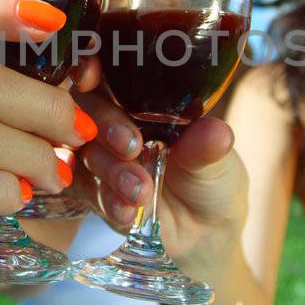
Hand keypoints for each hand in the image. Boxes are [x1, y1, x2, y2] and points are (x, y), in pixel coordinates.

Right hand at [72, 89, 248, 278]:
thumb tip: (216, 132)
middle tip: (132, 148)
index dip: (92, 68)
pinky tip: (128, 213)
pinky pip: (87, 191)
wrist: (205, 236)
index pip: (111, 74)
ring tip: (142, 192)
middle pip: (89, 110)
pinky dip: (106, 201)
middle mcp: (117, 124)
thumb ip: (208, 148)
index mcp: (146, 102)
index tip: (88, 75)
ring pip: (86, 153)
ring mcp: (101, 159)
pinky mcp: (94, 193)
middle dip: (107, 126)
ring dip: (111, 172)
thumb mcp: (218, 164)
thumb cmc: (213, 184)